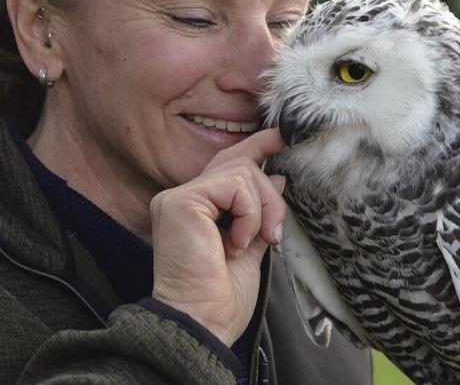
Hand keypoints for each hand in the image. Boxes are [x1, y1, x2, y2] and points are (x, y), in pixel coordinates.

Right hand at [150, 128, 285, 345]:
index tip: (282, 136)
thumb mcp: (251, 247)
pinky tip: (237, 243)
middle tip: (275, 231)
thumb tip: (277, 178)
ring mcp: (178, 198)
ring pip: (242, 172)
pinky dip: (249, 214)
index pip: (227, 165)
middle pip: (238, 164)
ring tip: (256, 243)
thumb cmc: (221, 298)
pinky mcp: (181, 201)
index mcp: (197, 209)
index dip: (256, 146)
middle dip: (269, 192)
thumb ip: (259, 212)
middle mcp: (183, 198)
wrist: (202, 324)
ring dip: (263, 209)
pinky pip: (235, 186)